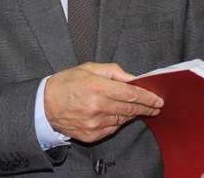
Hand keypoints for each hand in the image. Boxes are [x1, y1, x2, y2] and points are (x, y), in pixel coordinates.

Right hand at [44, 62, 163, 142]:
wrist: (44, 105)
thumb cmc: (67, 83)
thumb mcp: (90, 69)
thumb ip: (114, 72)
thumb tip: (134, 79)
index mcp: (97, 87)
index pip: (131, 94)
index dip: (148, 98)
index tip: (158, 100)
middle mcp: (97, 107)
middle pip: (130, 109)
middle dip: (146, 107)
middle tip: (155, 106)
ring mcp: (94, 124)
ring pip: (122, 119)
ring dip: (131, 114)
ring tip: (136, 108)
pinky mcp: (91, 135)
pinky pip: (112, 128)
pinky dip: (117, 121)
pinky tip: (116, 114)